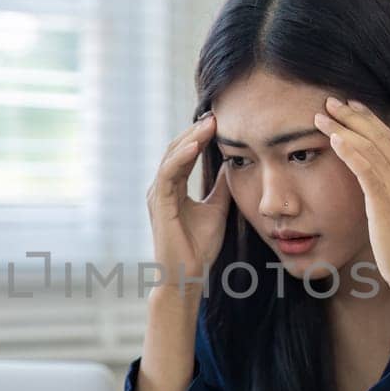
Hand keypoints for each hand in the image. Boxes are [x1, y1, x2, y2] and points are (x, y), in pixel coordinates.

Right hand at [146, 112, 231, 299]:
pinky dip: (181, 158)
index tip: (220, 120)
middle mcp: (161, 188)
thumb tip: (231, 164)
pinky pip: (168, 174)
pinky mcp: (159, 204)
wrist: (187, 276)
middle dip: (196, 131)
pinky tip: (196, 146)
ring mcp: (157, 195)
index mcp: (173, 188)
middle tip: (215, 114)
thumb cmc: (198, 248)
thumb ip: (221, 187)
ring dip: (190, 139)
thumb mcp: (217, 209)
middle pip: (176, 150)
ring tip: (208, 124)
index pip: (185, 154)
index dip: (201, 137)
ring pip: (171, 157)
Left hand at [315, 97, 389, 294]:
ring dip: (343, 128)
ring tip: (321, 116)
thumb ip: (387, 188)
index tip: (349, 106)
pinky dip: (349, 150)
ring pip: (370, 147)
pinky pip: (366, 168)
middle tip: (330, 101)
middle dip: (353, 115)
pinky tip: (333, 139)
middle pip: (379, 135)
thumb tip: (368, 177)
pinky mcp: (387, 200)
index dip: (368, 119)